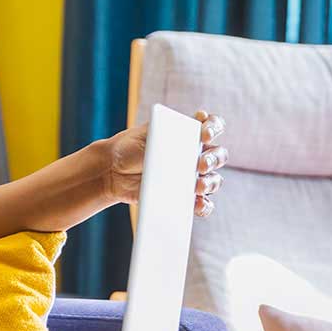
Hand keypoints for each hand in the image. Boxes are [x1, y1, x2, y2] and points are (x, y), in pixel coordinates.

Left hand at [102, 111, 226, 216]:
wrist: (113, 170)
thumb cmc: (130, 147)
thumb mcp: (146, 136)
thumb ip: (166, 140)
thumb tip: (181, 155)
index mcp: (189, 132)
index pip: (212, 125)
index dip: (214, 128)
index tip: (205, 133)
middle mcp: (196, 154)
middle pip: (218, 156)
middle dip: (213, 159)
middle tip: (201, 165)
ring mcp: (192, 177)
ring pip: (213, 180)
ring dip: (210, 183)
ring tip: (197, 187)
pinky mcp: (185, 197)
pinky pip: (202, 203)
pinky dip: (203, 205)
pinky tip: (197, 205)